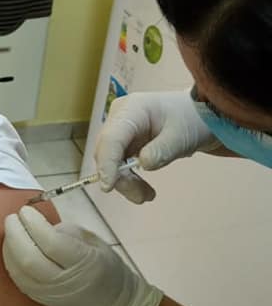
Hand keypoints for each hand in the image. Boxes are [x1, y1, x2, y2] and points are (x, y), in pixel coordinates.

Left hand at [3, 206, 162, 305]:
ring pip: (18, 270)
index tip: (26, 210)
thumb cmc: (108, 269)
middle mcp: (63, 280)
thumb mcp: (95, 243)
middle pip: (29, 257)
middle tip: (12, 217)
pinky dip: (10, 260)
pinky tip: (10, 247)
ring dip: (9, 246)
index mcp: (84, 262)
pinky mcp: (39, 299)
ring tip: (11, 230)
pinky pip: (17, 279)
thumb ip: (67, 232)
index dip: (34, 224)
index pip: (51, 242)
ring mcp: (49, 293)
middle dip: (15, 233)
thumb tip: (40, 225)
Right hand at [95, 91, 218, 202]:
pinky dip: (130, 180)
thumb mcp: (182, 135)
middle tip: (141, 196)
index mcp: (132, 109)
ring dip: (125, 183)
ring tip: (147, 195)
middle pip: (106, 152)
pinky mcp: (124, 144)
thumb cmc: (190, 118)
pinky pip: (119, 166)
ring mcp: (120, 132)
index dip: (107, 162)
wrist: (198, 117)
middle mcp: (120, 119)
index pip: (112, 137)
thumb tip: (143, 164)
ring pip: (110, 163)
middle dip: (120, 178)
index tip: (108, 186)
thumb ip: (162, 150)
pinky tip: (144, 190)